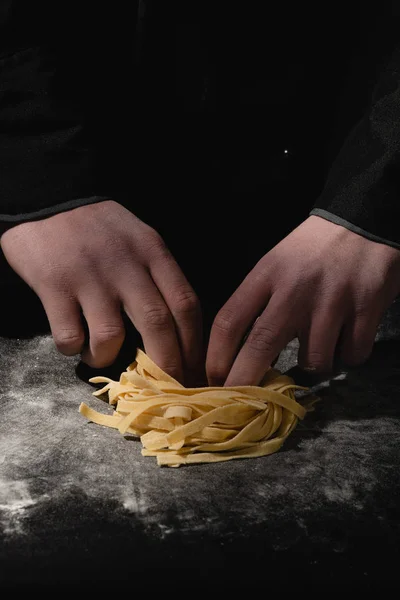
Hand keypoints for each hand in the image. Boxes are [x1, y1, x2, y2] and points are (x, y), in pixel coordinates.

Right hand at [1, 200, 201, 381]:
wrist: (50, 195)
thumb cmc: (100, 226)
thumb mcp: (139, 238)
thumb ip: (158, 275)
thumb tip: (176, 329)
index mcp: (153, 252)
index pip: (186, 304)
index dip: (194, 345)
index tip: (194, 369)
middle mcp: (126, 265)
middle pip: (158, 326)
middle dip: (167, 366)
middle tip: (166, 388)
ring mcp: (89, 276)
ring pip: (112, 338)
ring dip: (109, 358)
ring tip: (101, 356)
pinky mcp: (54, 286)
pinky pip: (69, 336)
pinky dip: (74, 350)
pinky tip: (73, 342)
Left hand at [206, 215, 399, 385]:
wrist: (362, 221)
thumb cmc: (312, 249)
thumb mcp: (275, 263)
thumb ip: (259, 303)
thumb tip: (242, 354)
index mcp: (267, 275)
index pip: (229, 321)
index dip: (217, 358)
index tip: (213, 380)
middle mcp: (295, 290)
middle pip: (261, 347)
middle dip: (245, 382)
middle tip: (241, 403)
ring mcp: (332, 301)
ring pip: (315, 362)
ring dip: (315, 365)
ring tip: (320, 346)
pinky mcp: (366, 309)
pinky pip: (352, 355)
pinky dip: (348, 354)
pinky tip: (347, 336)